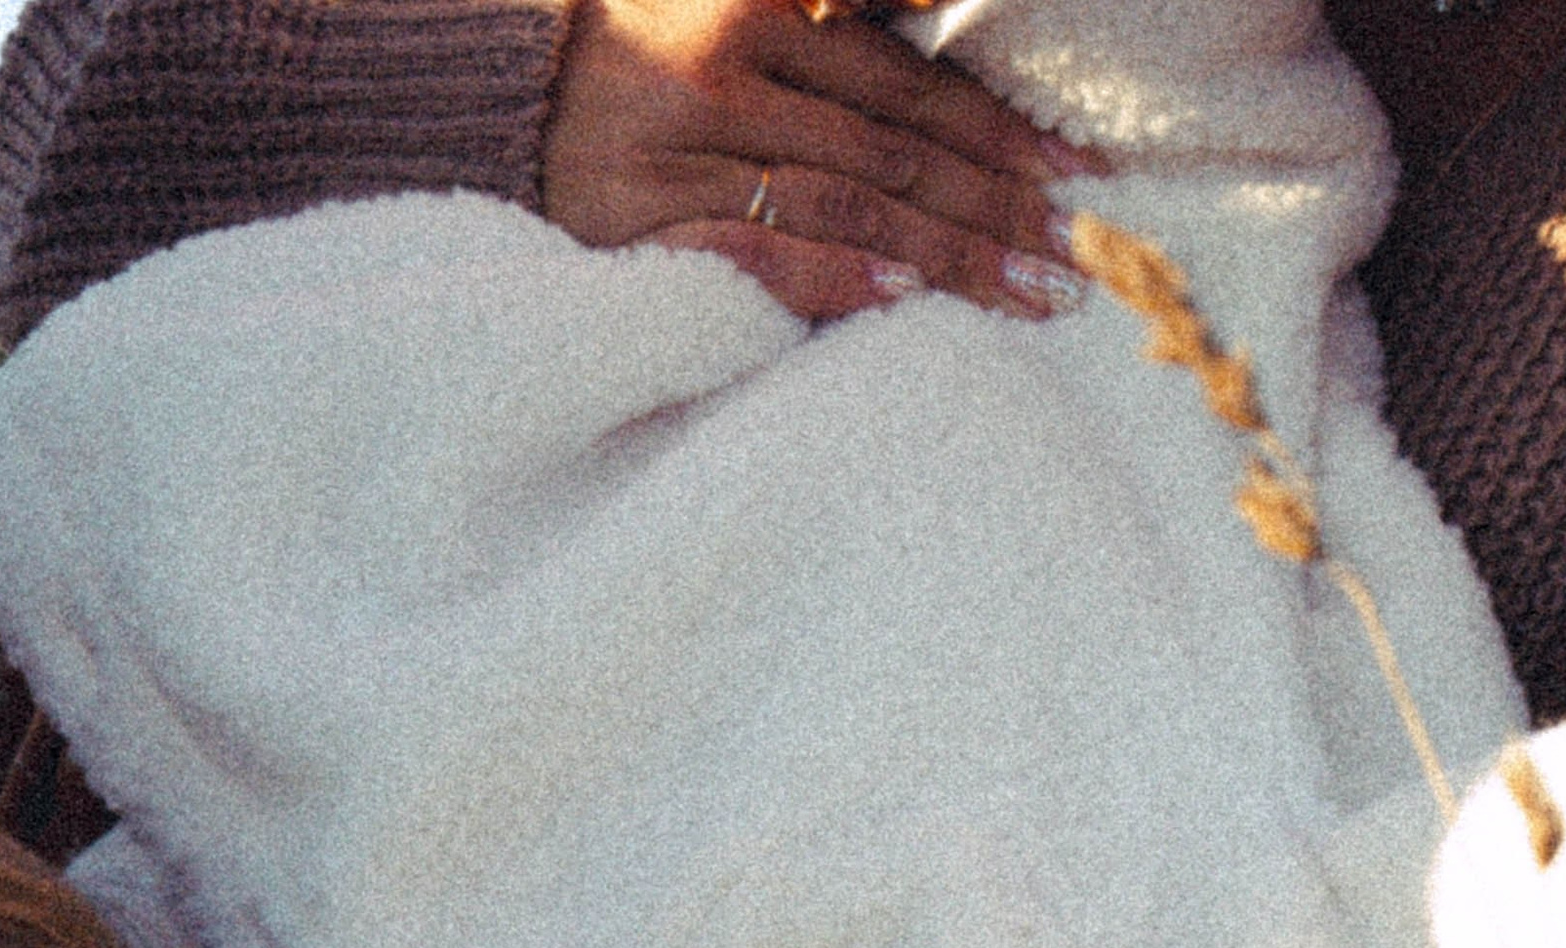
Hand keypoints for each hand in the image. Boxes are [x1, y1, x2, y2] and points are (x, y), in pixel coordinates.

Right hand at [541, 0, 1092, 325]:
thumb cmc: (637, 53)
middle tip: (1074, 255)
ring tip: (1023, 294)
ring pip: (842, 203)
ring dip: (943, 255)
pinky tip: (900, 301)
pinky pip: (755, 254)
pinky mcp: (638, 226)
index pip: (907, 82)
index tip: (1071, 176)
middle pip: (893, 149)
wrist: (490, 94)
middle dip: (995, 206)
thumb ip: (836, 27)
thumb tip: (936, 28)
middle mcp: (728, 71)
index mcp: (762, 8)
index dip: (997, 131)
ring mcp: (682, 151)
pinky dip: (831, 277)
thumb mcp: (733, 11)